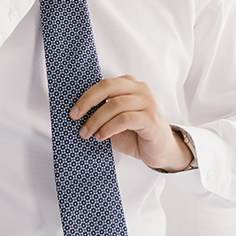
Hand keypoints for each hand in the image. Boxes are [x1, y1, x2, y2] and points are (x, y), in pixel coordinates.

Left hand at [70, 75, 193, 171]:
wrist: (162, 152)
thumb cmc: (136, 135)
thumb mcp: (115, 121)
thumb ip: (102, 113)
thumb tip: (78, 113)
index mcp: (130, 85)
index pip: (104, 84)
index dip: (86, 96)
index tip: (73, 111)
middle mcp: (141, 89)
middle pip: (108, 87)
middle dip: (88, 102)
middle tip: (75, 117)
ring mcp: (148, 102)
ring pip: (115, 104)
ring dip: (97, 120)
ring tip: (87, 133)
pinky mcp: (151, 119)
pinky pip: (125, 119)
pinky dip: (109, 128)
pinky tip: (101, 137)